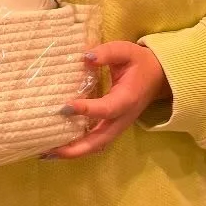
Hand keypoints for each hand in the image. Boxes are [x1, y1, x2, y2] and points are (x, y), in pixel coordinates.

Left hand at [50, 42, 171, 158]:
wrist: (158, 77)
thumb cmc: (140, 63)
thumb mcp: (127, 51)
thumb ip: (108, 53)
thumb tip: (86, 57)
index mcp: (127, 99)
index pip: (106, 109)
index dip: (86, 110)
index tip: (65, 107)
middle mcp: (122, 118)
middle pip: (99, 141)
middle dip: (74, 149)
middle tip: (49, 150)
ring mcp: (118, 126)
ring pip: (96, 146)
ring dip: (73, 152)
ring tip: (47, 153)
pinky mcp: (112, 128)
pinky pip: (95, 142)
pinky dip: (77, 148)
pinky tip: (58, 147)